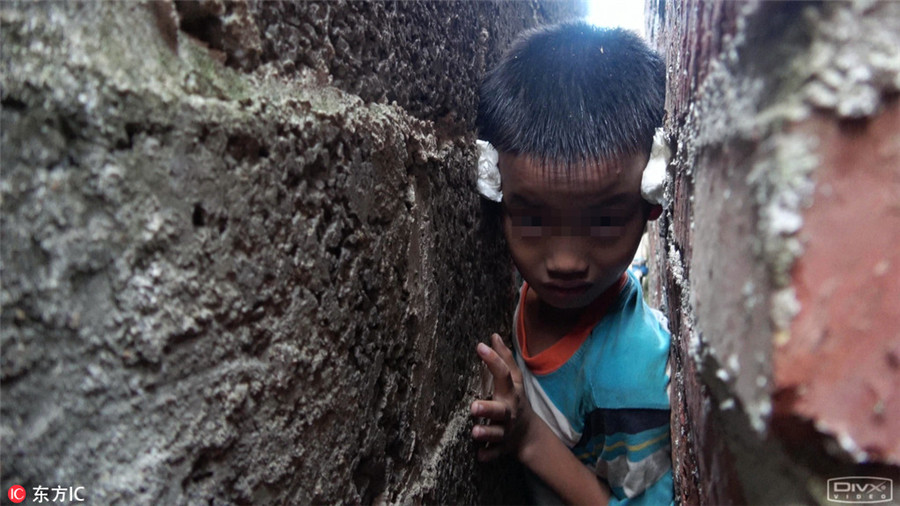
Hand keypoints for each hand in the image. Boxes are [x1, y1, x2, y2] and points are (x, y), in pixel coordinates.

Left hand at [470, 333, 535, 461]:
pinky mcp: (502, 448)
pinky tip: (479, 455)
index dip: (493, 360)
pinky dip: (488, 455)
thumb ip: (504, 359)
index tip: (480, 346)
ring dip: (486, 433)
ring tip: (474, 432)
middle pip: (500, 410)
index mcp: (510, 393)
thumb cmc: (515, 401)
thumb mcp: (514, 380)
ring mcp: (506, 431)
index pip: (504, 374)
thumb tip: (493, 335)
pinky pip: (495, 453)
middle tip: (473, 406)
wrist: (529, 435)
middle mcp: (508, 412)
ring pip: (496, 434)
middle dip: (488, 408)